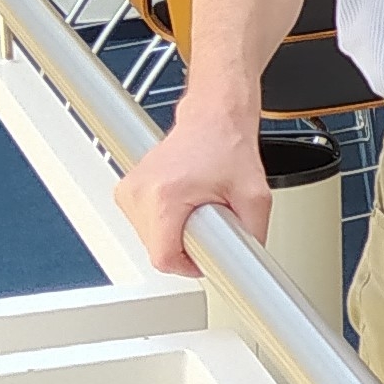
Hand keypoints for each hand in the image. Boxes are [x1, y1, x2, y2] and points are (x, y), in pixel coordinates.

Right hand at [117, 109, 269, 274]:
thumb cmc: (227, 145)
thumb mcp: (255, 195)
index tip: (206, 258)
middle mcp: (139, 192)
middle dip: (188, 246)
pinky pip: (146, 227)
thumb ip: (253, 234)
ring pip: (151, 241)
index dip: (191, 264)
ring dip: (178, 235)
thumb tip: (248, 262)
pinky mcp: (128, 192)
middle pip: (158, 250)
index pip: (164, 257)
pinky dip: (167, 224)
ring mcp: (129, 191)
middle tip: (210, 222)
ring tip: (197, 208)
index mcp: (163, 195)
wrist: (212, 118)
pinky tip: (184, 205)